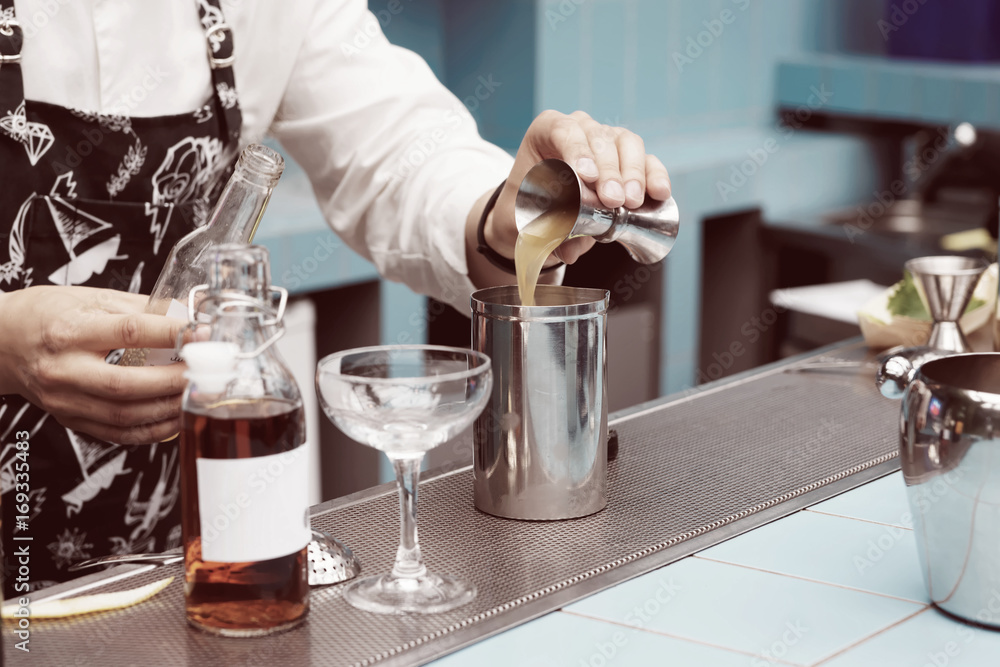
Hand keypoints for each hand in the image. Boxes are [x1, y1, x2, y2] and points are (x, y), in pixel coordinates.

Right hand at [0, 286, 188, 443]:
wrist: (1, 342)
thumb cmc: (47, 314)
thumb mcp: (90, 298)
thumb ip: (140, 308)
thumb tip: (187, 315)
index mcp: (70, 330)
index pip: (128, 332)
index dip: (170, 333)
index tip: (201, 333)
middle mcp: (64, 368)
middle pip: (126, 383)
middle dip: (172, 381)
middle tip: (203, 373)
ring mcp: (64, 399)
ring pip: (123, 414)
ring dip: (167, 409)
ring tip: (195, 396)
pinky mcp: (69, 418)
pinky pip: (116, 433)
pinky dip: (150, 430)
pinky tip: (174, 419)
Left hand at [485, 110, 671, 265]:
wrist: (543, 212)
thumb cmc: (533, 205)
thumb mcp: (530, 214)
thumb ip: (547, 228)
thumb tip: (570, 249)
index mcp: (548, 129)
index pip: (564, 131)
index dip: (577, 150)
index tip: (586, 177)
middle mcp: (581, 128)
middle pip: (600, 138)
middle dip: (608, 170)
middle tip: (612, 200)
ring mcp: (609, 140)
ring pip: (627, 144)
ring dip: (633, 173)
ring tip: (632, 202)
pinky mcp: (631, 158)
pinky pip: (648, 161)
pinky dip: (655, 176)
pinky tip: (660, 193)